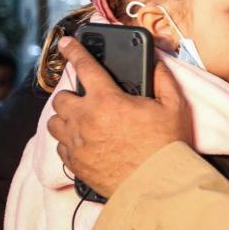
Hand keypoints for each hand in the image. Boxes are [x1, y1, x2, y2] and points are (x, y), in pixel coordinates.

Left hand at [47, 37, 193, 196]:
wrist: (159, 186)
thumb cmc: (167, 146)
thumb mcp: (174, 106)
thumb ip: (163, 79)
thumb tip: (156, 63)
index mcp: (107, 100)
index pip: (83, 66)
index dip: (74, 50)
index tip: (66, 43)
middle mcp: (85, 119)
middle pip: (61, 97)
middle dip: (72, 95)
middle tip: (87, 100)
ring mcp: (77, 143)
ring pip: (54, 122)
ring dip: (65, 118)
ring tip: (81, 121)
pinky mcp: (75, 164)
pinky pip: (60, 147)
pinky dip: (68, 142)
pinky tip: (83, 142)